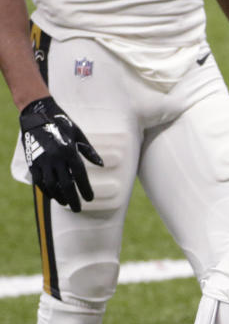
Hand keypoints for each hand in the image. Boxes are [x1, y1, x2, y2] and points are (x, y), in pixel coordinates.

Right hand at [20, 97, 102, 211]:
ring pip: (51, 185)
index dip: (85, 188)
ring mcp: (42, 160)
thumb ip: (89, 151)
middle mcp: (56, 158)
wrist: (37, 114)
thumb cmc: (61, 123)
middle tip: (78, 209)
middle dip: (73, 198)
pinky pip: (39, 181)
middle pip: (65, 184)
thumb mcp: (78, 134)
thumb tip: (101, 165)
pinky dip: (46, 190)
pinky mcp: (32, 162)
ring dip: (59, 196)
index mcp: (69, 150)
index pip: (79, 175)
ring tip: (66, 203)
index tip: (90, 199)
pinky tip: (53, 196)